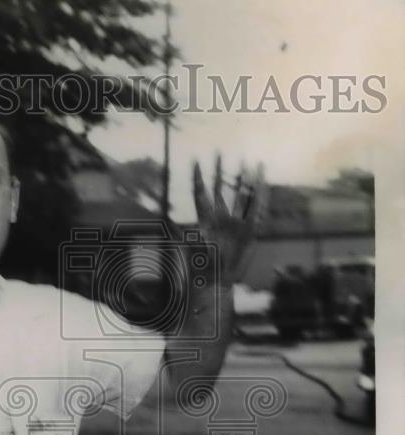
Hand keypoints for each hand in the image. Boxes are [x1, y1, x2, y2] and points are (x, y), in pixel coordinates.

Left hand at [192, 155, 266, 286]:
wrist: (218, 281)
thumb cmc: (202, 267)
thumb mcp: (192, 246)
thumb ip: (188, 231)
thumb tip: (170, 223)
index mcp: (204, 219)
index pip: (200, 193)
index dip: (197, 177)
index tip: (195, 160)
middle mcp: (219, 218)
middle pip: (220, 189)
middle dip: (220, 171)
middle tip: (220, 152)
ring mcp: (234, 223)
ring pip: (239, 196)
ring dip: (243, 180)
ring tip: (247, 162)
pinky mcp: (249, 232)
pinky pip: (256, 211)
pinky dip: (260, 196)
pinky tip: (264, 183)